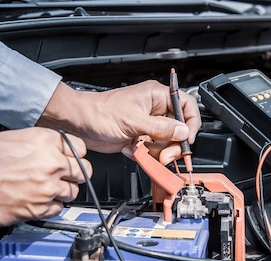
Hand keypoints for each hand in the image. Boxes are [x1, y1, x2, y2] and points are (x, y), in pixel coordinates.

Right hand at [0, 127, 91, 226]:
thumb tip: (48, 149)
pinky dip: (52, 206)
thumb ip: (38, 144)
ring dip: (63, 191)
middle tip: (66, 176)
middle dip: (75, 174)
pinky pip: (59, 209)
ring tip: (49, 190)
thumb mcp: (13, 137)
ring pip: (73, 191)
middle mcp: (53, 163)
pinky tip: (41, 202)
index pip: (80, 148)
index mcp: (46, 141)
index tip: (72, 159)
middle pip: (82, 171)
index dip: (75, 154)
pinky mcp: (40, 208)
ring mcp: (49, 187)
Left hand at [37, 80, 200, 164]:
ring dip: (156, 152)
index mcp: (157, 96)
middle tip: (165, 155)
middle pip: (179, 130)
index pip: (187, 106)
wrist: (79, 123)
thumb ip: (161, 127)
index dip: (191, 123)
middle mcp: (155, 110)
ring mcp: (148, 125)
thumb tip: (183, 132)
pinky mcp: (140, 138)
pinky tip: (132, 150)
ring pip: (167, 143)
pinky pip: (153, 151)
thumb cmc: (100, 112)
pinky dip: (145, 155)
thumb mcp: (134, 120)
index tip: (186, 139)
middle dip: (172, 145)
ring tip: (142, 150)